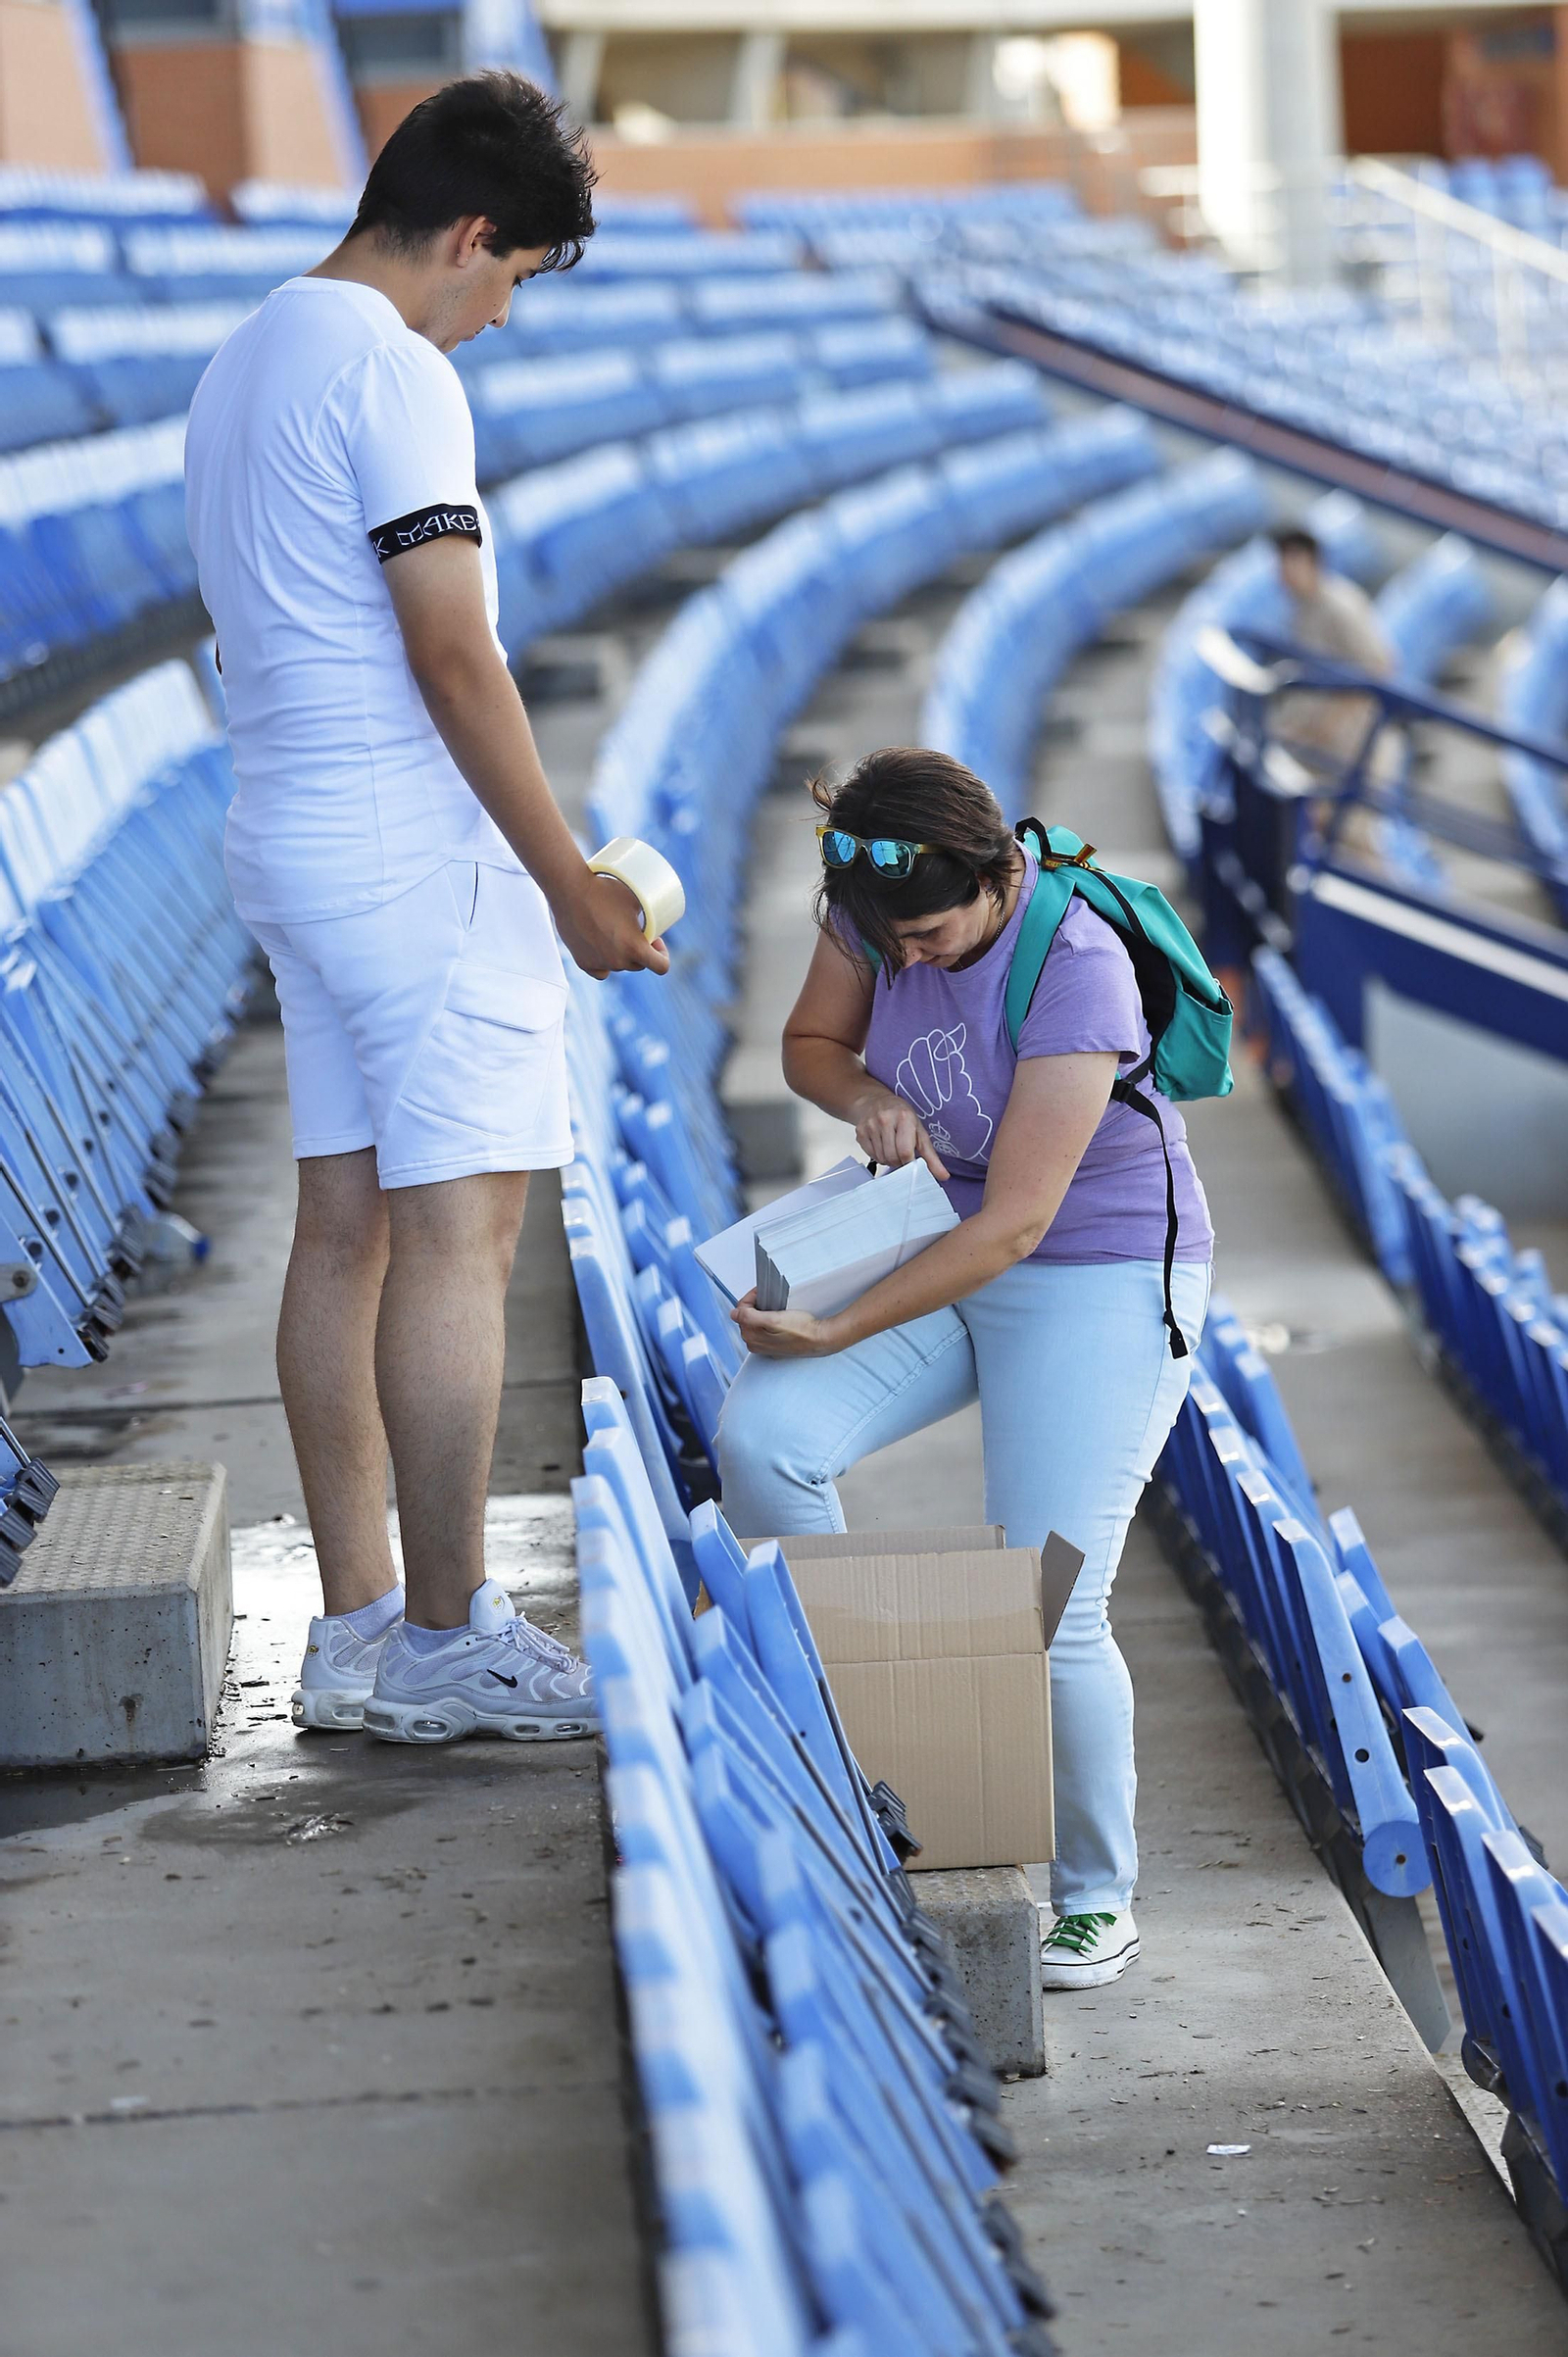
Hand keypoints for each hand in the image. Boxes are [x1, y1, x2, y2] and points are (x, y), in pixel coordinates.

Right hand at [554, 871, 671, 981]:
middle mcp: (618, 961)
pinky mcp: (583, 962)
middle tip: (637, 933)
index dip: (662, 954)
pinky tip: (605, 953)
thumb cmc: (605, 890)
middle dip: (641, 951)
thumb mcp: (636, 898)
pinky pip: (601, 971)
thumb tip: (659, 916)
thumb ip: (650, 914)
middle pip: (639, 965)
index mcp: (635, 949)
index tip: (655, 940)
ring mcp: (600, 964)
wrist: (570, 890)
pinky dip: (604, 963)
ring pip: (619, 966)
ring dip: (622, 956)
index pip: (661, 966)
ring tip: (617, 935)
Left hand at [733, 1291, 845, 1359]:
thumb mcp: (772, 1320)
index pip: (740, 1311)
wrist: (819, 1339)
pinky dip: (769, 1320)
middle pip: (747, 1316)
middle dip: (756, 1306)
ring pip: (756, 1321)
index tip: (762, 1293)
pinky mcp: (774, 1344)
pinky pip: (765, 1328)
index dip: (751, 1298)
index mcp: (751, 1336)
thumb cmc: (800, 1330)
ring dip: (763, 1312)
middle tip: (770, 1300)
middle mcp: (755, 1343)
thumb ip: (748, 1317)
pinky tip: (780, 1317)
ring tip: (776, 1308)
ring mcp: (764, 1344)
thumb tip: (734, 1313)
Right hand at [851, 1089, 948, 1180]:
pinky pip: (871, 1155)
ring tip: (893, 1148)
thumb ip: (931, 1156)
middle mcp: (885, 1119)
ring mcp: (870, 1125)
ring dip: (889, 1159)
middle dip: (899, 1161)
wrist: (876, 1101)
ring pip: (881, 1158)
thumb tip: (943, 1176)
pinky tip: (882, 1146)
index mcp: (904, 1117)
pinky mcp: (860, 1132)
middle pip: (892, 1157)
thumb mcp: (920, 1132)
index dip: (909, 1162)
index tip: (912, 1161)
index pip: (905, 1151)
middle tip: (902, 1154)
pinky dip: (879, 1156)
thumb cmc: (901, 1116)